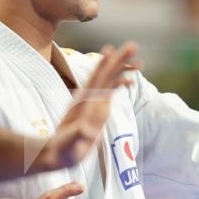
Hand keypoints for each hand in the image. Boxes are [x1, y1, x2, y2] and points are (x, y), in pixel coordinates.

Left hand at [33, 43, 138, 171]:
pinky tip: (130, 80)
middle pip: (106, 74)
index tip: (111, 50)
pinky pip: (111, 92)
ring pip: (110, 80)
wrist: (60, 151)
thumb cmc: (64, 148)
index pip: (95, 79)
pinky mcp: (98, 109)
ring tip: (138, 61)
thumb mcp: (70, 142)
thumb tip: (86, 131)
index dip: (102, 65)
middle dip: (119, 60)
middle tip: (133, 46)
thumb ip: (78, 135)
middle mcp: (89, 98)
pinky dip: (120, 83)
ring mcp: (94, 102)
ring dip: (122, 69)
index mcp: (83, 102)